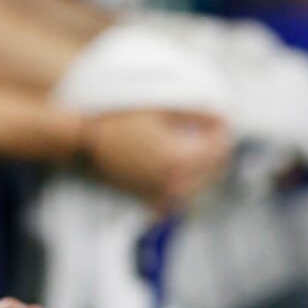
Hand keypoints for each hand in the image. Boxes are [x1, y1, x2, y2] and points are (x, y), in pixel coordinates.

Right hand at [83, 108, 230, 211]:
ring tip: (191, 145)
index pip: (220, 146)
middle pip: (215, 168)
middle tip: (205, 127)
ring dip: (202, 166)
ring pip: (200, 184)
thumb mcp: (161, 108)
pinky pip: (179, 198)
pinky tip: (175, 168)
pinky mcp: (150, 200)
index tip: (215, 114)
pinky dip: (184, 184)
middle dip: (215, 147)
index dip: (221, 127)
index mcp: (180, 159)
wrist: (85, 142)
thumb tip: (222, 116)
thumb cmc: (118, 120)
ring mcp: (162, 195)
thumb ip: (197, 113)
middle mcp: (174, 184)